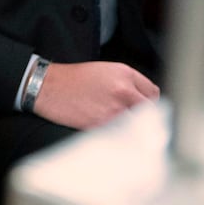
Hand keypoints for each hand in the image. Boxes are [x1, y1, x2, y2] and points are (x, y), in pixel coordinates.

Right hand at [32, 61, 158, 129]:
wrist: (49, 88)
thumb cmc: (76, 78)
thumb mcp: (107, 69)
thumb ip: (130, 81)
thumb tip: (146, 99)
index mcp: (125, 75)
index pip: (154, 93)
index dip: (149, 100)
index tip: (143, 106)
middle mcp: (123, 92)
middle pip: (150, 111)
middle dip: (145, 115)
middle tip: (135, 117)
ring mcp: (113, 110)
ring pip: (137, 125)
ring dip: (132, 126)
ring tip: (120, 123)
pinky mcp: (103, 126)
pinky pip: (121, 134)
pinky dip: (118, 134)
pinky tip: (109, 128)